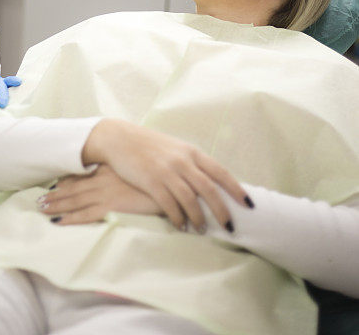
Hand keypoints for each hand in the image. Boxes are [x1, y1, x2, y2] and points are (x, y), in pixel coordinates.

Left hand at [37, 164, 160, 224]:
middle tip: (39, 199)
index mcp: (109, 169)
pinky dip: (70, 218)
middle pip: (73, 187)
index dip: (67, 179)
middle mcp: (103, 179)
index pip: (83, 174)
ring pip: (74, 200)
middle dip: (56, 194)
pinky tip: (58, 222)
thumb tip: (122, 174)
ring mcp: (105, 192)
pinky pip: (85, 215)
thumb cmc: (158, 177)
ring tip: (41, 208)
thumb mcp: (140, 168)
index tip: (55, 183)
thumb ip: (128, 170)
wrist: (170, 183)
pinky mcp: (110, 206)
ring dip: (57, 204)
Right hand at [82, 119, 252, 231]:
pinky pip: (169, 205)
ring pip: (190, 200)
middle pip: (209, 190)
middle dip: (222, 211)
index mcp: (191, 152)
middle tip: (230, 227)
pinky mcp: (151, 181)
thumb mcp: (175, 148)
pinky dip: (178, 219)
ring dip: (198, 219)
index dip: (236, 189)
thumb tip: (211, 183)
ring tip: (202, 229)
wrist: (120, 138)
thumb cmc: (149, 145)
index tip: (249, 204)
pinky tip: (181, 226)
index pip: (220, 172)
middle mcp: (182, 161)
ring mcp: (166, 171)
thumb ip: (192, 163)